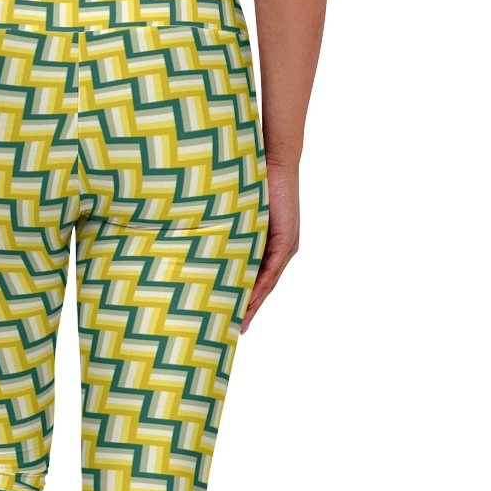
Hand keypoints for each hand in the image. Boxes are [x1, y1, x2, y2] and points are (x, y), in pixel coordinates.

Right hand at [242, 162, 299, 333]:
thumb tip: (204, 240)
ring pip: (268, 283)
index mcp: (268, 245)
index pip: (255, 278)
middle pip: (263, 287)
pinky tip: (249, 302)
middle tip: (234, 330)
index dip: (244, 299)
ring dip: (254, 305)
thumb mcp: (238, 214)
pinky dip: (260, 288)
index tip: (230, 316)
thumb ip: (227, 229)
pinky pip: (272, 271)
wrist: (274, 161)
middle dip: (249, 309)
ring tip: (240, 323)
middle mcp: (281, 250)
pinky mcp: (286, 242)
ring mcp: (286, 247)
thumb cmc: (252, 181)